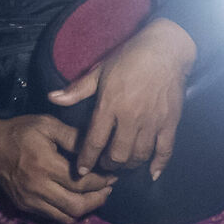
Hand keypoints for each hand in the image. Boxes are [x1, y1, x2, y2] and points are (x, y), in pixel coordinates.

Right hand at [0, 116, 116, 223]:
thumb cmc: (19, 132)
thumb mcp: (46, 125)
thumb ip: (73, 136)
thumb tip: (97, 146)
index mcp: (45, 165)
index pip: (81, 182)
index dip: (101, 181)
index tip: (113, 175)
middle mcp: (38, 187)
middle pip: (77, 206)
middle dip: (98, 199)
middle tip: (108, 189)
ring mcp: (31, 201)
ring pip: (67, 217)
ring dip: (86, 209)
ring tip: (96, 196)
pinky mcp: (26, 207)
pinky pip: (54, 218)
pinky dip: (70, 213)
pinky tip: (78, 200)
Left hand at [49, 19, 195, 181]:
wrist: (165, 49)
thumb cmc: (130, 58)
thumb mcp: (100, 71)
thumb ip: (77, 90)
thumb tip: (52, 98)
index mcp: (110, 105)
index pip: (94, 141)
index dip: (87, 160)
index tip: (81, 171)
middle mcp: (131, 118)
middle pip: (117, 155)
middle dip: (108, 165)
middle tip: (104, 164)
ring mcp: (152, 122)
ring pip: (139, 156)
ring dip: (129, 165)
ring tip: (123, 164)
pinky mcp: (170, 122)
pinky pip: (165, 150)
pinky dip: (159, 164)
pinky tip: (152, 173)